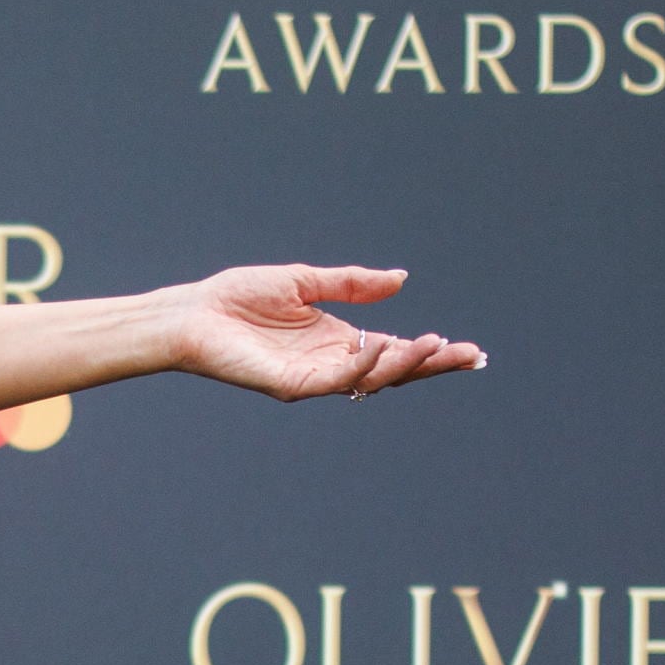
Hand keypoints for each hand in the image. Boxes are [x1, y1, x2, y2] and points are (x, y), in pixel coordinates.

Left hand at [166, 265, 484, 403]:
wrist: (193, 313)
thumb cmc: (238, 297)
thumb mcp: (305, 281)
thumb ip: (351, 283)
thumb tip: (401, 278)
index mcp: (338, 340)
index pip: (395, 350)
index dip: (430, 351)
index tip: (467, 348)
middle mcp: (331, 362)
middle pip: (393, 370)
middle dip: (433, 364)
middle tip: (471, 357)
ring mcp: (313, 378)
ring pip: (371, 379)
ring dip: (405, 364)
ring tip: (435, 345)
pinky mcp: (291, 385)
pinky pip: (335, 381)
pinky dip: (363, 369)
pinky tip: (383, 350)